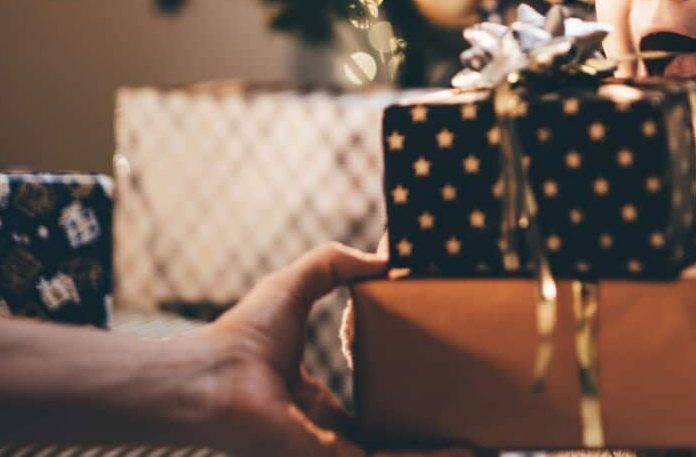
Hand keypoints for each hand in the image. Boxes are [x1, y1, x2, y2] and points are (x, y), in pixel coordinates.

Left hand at [185, 241, 469, 456]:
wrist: (210, 377)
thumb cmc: (240, 336)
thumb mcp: (296, 285)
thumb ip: (334, 264)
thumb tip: (383, 258)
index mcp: (317, 405)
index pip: (373, 413)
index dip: (408, 406)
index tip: (444, 392)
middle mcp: (328, 434)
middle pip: (393, 443)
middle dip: (434, 440)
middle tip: (477, 425)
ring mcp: (333, 451)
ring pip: (400, 456)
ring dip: (441, 451)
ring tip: (486, 444)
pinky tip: (466, 448)